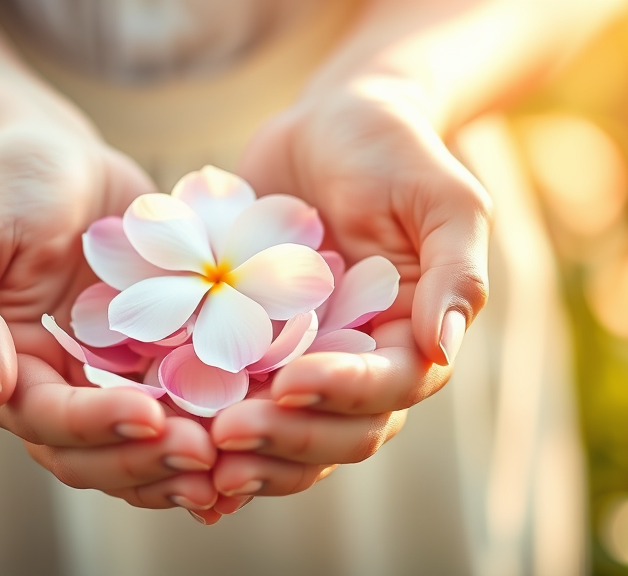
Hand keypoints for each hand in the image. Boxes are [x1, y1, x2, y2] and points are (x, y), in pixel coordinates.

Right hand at [0, 126, 221, 522]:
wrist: (63, 157)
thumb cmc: (5, 188)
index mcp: (10, 370)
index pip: (48, 422)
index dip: (96, 428)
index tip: (150, 417)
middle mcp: (62, 384)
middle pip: (97, 453)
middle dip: (147, 461)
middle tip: (205, 454)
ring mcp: (114, 373)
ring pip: (144, 442)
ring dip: (183, 460)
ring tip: (234, 458)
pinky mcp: (159, 351)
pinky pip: (186, 398)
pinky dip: (214, 419)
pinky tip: (258, 420)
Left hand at [212, 76, 491, 506]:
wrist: (328, 124)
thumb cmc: (393, 149)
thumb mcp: (442, 199)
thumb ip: (455, 272)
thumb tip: (444, 347)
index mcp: (413, 337)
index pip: (387, 389)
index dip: (342, 394)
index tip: (290, 383)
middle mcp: (361, 362)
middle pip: (336, 431)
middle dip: (286, 439)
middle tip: (227, 433)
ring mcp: (305, 360)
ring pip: (287, 434)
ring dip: (249, 455)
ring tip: (198, 455)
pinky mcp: (255, 349)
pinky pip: (238, 401)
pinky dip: (211, 433)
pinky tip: (172, 443)